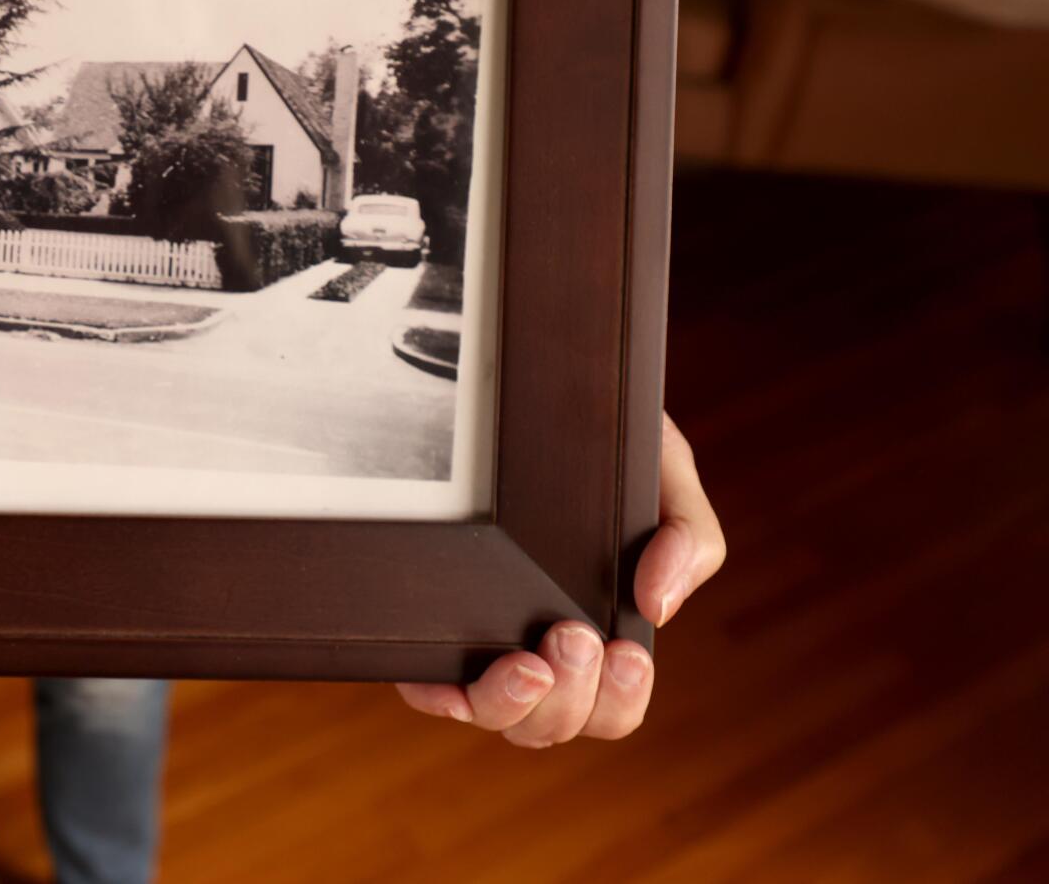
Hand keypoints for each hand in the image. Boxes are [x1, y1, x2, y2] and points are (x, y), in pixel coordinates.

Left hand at [395, 412, 723, 745]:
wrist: (539, 390)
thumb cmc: (604, 443)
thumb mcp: (664, 475)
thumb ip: (689, 537)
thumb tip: (658, 608)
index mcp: (599, 630)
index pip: (611, 707)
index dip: (619, 700)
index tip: (626, 651)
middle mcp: (538, 647)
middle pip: (554, 724)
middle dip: (573, 698)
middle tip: (575, 634)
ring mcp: (480, 640)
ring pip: (494, 716)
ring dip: (514, 704)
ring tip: (531, 659)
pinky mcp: (428, 623)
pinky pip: (425, 685)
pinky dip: (440, 695)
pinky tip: (458, 676)